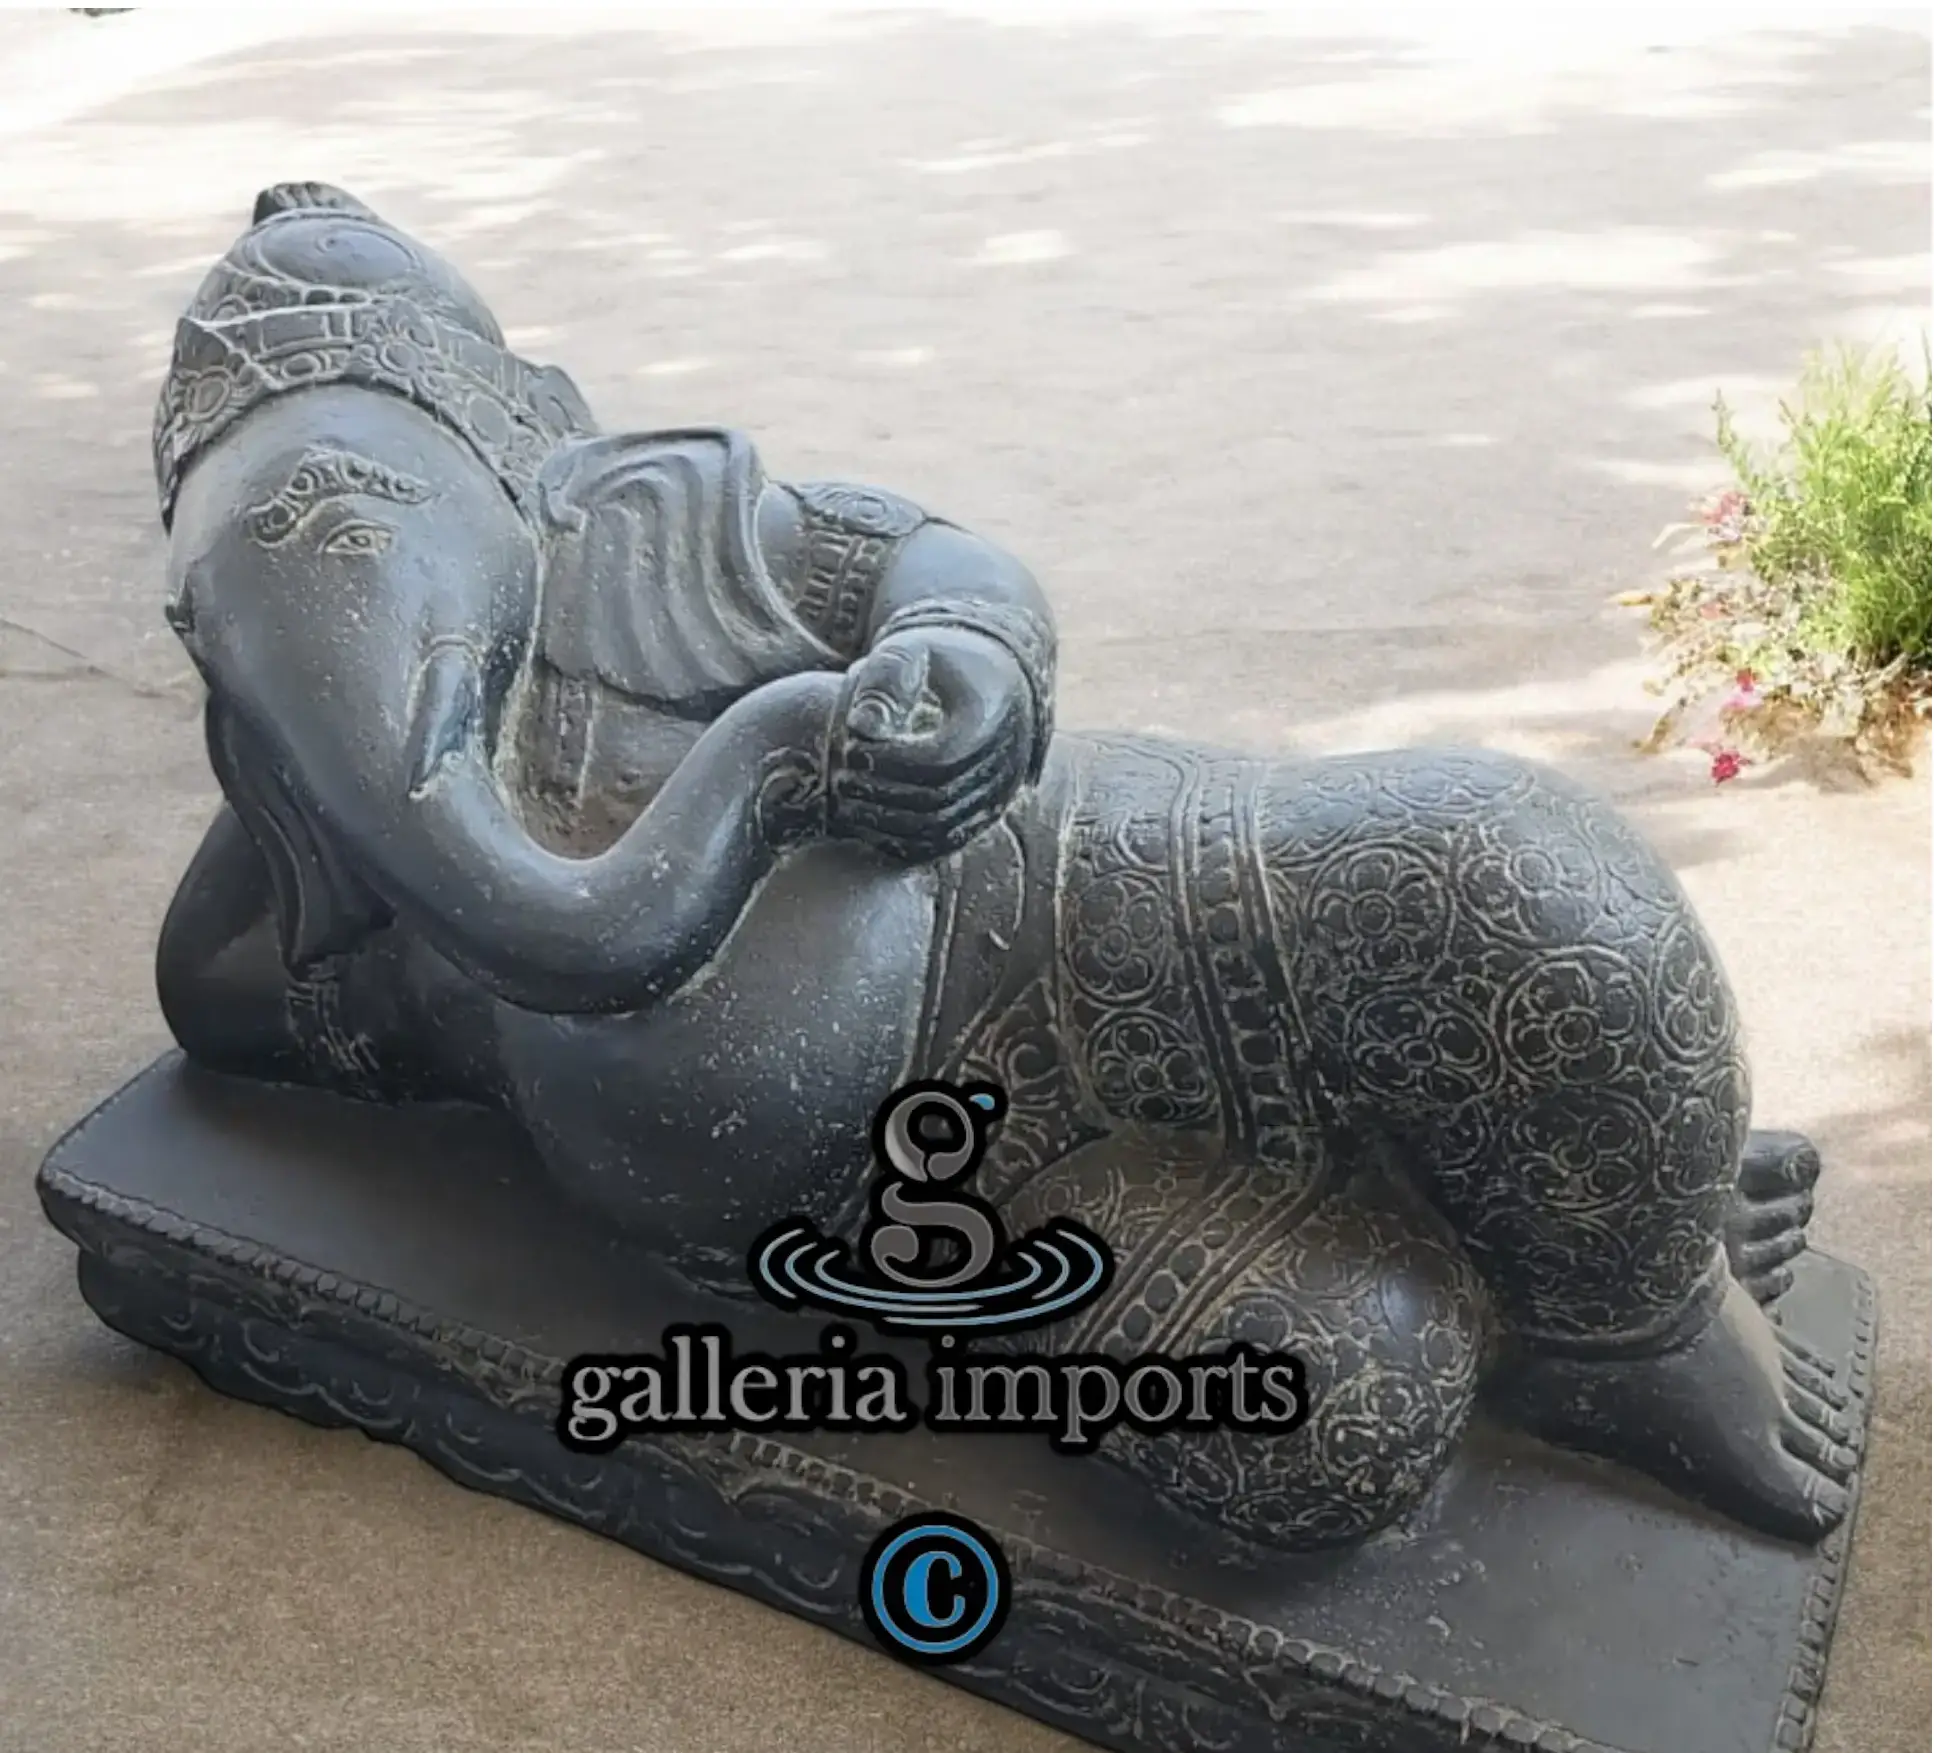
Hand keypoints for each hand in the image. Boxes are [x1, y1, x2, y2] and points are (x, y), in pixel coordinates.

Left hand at [831, 626, 1032, 861]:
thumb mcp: (913, 649)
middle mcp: (1004, 765)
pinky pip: (944, 842)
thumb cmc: (942, 658)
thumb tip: (859, 726)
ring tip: (847, 800)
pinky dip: (903, 839)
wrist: (991, 679)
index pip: (935, 761)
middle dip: (880, 793)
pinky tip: (869, 820)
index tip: (851, 746)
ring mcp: (998, 794)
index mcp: (988, 722)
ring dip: (887, 822)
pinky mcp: (986, 814)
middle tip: (840, 779)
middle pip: (936, 800)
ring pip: (940, 830)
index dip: (887, 761)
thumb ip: (885, 677)